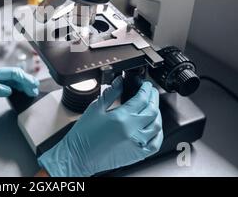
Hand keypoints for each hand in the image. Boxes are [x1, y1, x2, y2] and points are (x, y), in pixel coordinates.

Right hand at [38, 76, 162, 176]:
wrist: (79, 156)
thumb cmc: (84, 135)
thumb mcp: (95, 108)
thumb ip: (110, 93)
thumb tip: (119, 81)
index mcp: (121, 118)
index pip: (141, 99)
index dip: (145, 89)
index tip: (145, 85)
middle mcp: (132, 131)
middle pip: (152, 110)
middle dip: (153, 98)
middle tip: (150, 91)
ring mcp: (137, 144)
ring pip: (157, 125)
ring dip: (157, 113)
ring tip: (152, 106)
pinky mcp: (138, 154)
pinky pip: (156, 143)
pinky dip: (158, 132)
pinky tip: (154, 126)